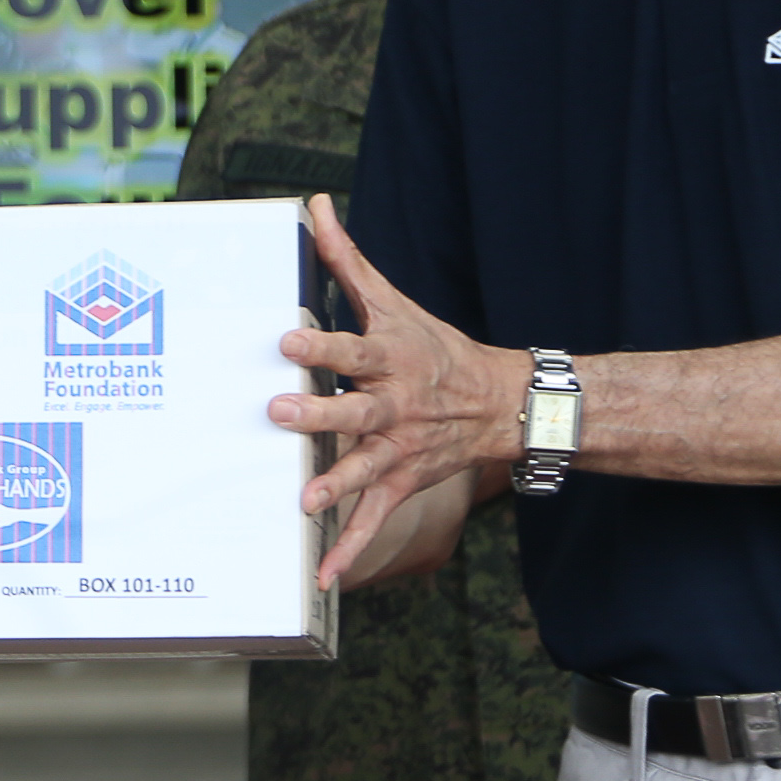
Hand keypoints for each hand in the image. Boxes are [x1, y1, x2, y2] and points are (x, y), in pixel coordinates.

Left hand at [267, 196, 520, 587]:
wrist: (501, 402)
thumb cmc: (432, 346)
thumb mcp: (393, 301)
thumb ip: (346, 260)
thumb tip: (313, 204)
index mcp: (390, 358)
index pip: (352, 347)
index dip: (322, 343)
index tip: (287, 339)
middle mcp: (395, 405)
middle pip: (355, 410)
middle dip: (320, 413)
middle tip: (280, 412)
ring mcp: (400, 448)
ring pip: (365, 468)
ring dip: (337, 484)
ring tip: (305, 501)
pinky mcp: (403, 481)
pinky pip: (375, 519)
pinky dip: (351, 550)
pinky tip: (324, 576)